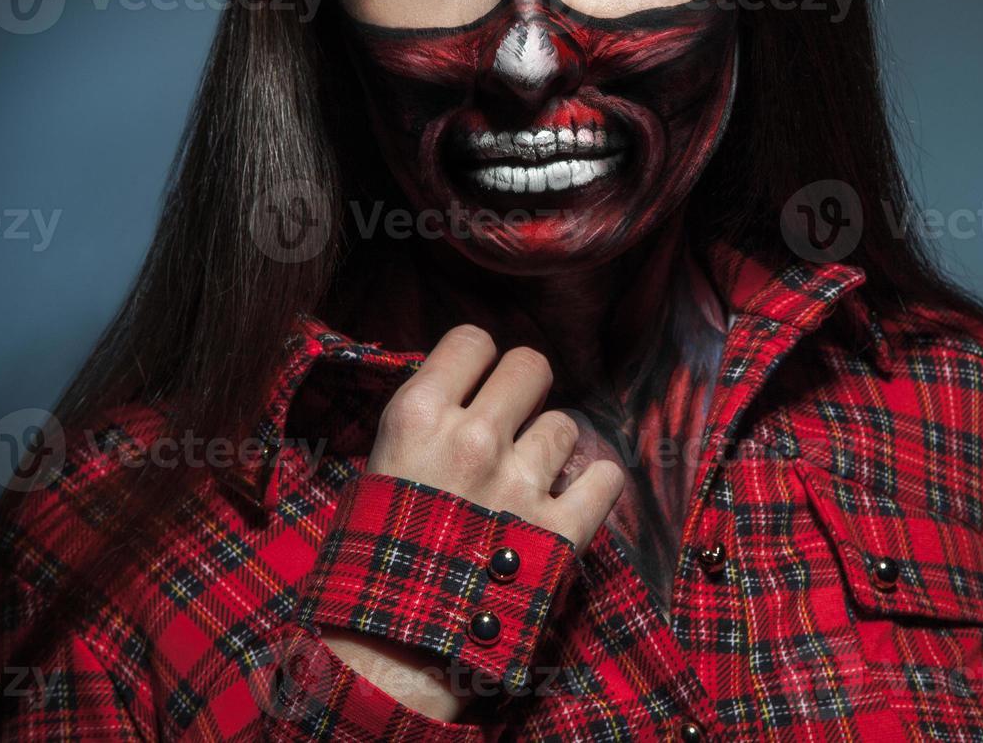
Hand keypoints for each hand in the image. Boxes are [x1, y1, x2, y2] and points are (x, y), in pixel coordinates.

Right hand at [323, 326, 623, 723]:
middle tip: (514, 421)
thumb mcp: (378, 469)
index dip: (480, 359)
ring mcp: (519, 482)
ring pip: (566, 426)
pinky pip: (605, 478)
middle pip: (531, 366)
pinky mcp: (558, 529)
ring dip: (553, 449)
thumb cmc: (376, 554)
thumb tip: (465, 389)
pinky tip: (572, 501)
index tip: (479, 382)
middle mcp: (472, 438)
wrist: (393, 643)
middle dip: (526, 390)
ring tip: (528, 482)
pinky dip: (595, 488)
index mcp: (418, 416)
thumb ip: (425, 424)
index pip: (473, 340)